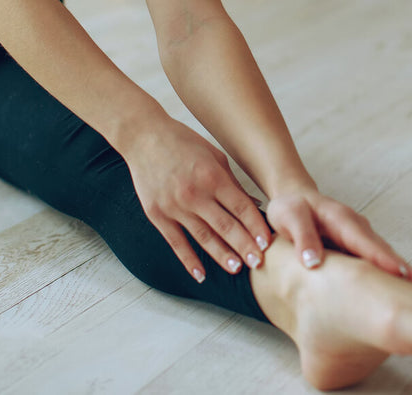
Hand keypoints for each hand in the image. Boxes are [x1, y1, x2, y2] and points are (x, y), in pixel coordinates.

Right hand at [124, 119, 271, 281]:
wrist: (144, 137)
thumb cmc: (184, 143)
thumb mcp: (214, 156)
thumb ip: (232, 183)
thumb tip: (253, 206)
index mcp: (212, 176)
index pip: (240, 207)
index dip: (256, 227)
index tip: (268, 243)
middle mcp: (194, 193)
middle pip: (225, 226)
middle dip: (244, 246)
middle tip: (259, 264)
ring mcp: (174, 205)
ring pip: (203, 237)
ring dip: (221, 255)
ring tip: (236, 269)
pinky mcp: (157, 214)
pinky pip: (176, 242)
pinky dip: (188, 260)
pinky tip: (200, 274)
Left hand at [266, 189, 411, 283]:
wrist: (294, 198)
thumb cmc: (291, 208)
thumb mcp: (289, 218)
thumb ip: (302, 238)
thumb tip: (313, 263)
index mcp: (342, 219)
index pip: (364, 242)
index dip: (382, 258)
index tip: (398, 274)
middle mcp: (357, 226)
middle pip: (383, 249)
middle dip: (402, 267)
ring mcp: (360, 235)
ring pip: (383, 254)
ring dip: (400, 271)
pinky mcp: (358, 244)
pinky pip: (376, 258)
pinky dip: (390, 271)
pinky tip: (400, 288)